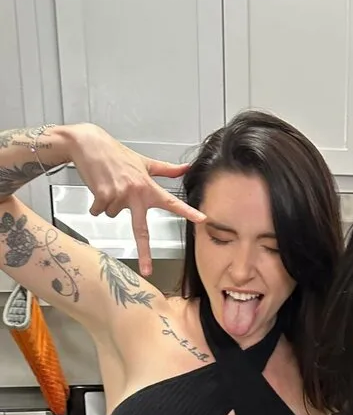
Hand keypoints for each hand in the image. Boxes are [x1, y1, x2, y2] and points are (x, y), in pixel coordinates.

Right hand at [66, 123, 205, 276]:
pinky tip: (98, 187)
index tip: (201, 219)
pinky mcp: (102, 195)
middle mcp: (136, 193)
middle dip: (144, 253)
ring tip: (109, 185)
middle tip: (147, 270)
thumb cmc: (116, 153)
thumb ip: (166, 170)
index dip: (187, 212)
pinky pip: (99, 211)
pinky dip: (96, 203)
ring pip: (114, 214)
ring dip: (110, 204)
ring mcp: (119, 195)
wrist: (88, 144)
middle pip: (141, 229)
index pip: (171, 203)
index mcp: (148, 187)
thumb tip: (186, 168)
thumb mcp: (144, 161)